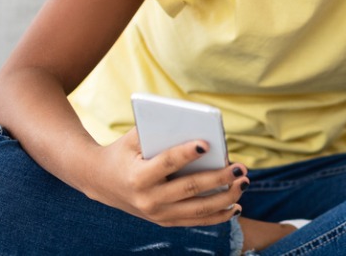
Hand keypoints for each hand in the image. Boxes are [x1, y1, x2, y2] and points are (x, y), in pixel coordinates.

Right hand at [81, 127, 248, 226]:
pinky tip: (236, 206)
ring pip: (198, 209)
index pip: (167, 164)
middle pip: (190, 188)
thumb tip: (195, 123)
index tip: (207, 143)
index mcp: (138, 176)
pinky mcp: (165, 222)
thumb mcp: (132, 139)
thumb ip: (158, 130)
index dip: (186, 153)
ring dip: (225, 198)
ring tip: (244, 183)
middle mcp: (148, 199)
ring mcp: (157, 214)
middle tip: (240, 167)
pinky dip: (218, 216)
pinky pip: (196, 221)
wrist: (101, 181)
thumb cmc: (123, 152)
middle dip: (218, 178)